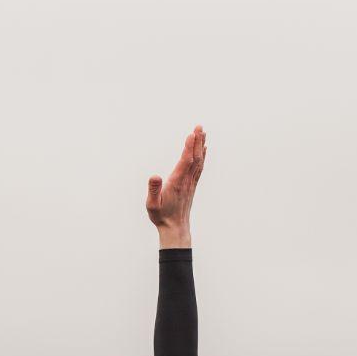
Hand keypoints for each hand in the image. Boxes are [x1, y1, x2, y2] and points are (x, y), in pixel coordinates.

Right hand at [145, 126, 204, 249]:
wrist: (175, 229)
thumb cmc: (162, 216)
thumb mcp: (152, 205)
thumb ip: (154, 190)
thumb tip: (155, 175)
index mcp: (177, 183)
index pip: (186, 162)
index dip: (189, 147)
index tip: (192, 133)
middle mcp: (186, 181)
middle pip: (195, 158)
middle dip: (197, 141)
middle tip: (200, 126)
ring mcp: (191, 183)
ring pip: (199, 161)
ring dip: (201, 146)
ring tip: (203, 132)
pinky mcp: (192, 186)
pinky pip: (199, 168)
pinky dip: (202, 156)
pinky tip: (204, 149)